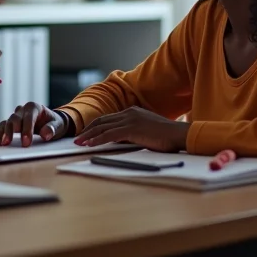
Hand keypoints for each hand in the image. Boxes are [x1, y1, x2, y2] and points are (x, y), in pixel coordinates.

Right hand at [0, 102, 68, 146]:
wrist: (51, 122)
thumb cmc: (55, 123)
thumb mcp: (58, 125)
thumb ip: (52, 128)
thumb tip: (46, 134)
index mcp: (34, 107)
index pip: (29, 118)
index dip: (27, 130)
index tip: (26, 143)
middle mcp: (23, 109)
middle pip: (15, 119)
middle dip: (11, 131)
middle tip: (7, 143)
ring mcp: (16, 116)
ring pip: (7, 122)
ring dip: (2, 133)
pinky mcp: (12, 123)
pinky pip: (3, 126)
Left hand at [74, 107, 189, 150]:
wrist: (178, 135)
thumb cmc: (166, 137)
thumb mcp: (146, 131)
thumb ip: (133, 132)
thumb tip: (121, 140)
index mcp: (132, 112)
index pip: (108, 118)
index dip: (95, 126)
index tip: (86, 133)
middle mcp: (129, 112)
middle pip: (102, 121)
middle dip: (88, 130)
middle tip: (77, 138)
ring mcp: (129, 119)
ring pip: (103, 127)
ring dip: (89, 135)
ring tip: (78, 142)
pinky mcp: (131, 128)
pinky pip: (109, 135)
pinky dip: (97, 140)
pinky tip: (89, 145)